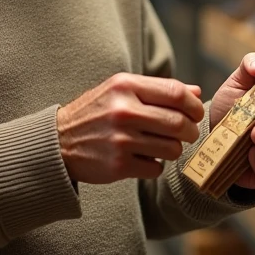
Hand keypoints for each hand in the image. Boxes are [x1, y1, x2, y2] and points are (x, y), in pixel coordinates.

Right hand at [57, 73, 203, 183]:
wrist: (58, 141)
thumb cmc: (96, 112)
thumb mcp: (121, 90)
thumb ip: (158, 90)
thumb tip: (196, 92)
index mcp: (125, 86)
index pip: (175, 93)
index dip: (193, 105)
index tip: (196, 113)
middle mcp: (123, 111)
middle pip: (178, 123)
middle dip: (190, 130)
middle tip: (188, 133)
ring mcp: (121, 140)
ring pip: (171, 148)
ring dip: (174, 149)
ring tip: (162, 145)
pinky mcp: (118, 165)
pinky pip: (156, 168)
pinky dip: (156, 165)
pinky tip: (143, 158)